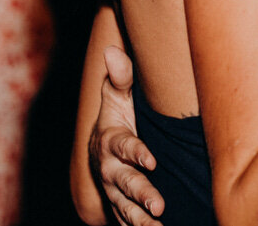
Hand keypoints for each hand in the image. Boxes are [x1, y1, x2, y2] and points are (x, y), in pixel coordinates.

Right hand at [90, 46, 164, 225]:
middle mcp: (111, 169)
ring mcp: (114, 190)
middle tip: (157, 203)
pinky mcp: (120, 206)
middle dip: (141, 193)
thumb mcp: (117, 97)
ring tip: (157, 225)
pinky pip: (127, 220)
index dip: (136, 153)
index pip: (124, 147)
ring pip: (125, 207)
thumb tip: (112, 50)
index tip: (152, 160)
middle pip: (125, 182)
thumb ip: (120, 77)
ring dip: (140, 218)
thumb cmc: (117, 119)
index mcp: (111, 141)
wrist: (100, 152)